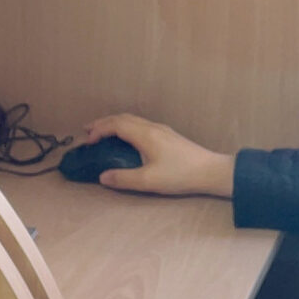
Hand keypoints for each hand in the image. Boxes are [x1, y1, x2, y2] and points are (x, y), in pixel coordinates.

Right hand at [79, 114, 234, 197]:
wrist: (211, 171)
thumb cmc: (180, 175)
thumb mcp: (148, 181)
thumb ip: (123, 178)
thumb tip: (102, 177)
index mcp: (145, 134)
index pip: (116, 124)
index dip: (99, 130)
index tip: (87, 141)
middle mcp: (152, 127)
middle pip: (123, 118)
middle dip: (103, 122)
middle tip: (88, 131)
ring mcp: (162, 130)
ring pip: (133, 120)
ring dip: (115, 123)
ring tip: (103, 133)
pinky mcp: (168, 136)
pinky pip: (141, 124)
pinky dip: (127, 127)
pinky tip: (127, 138)